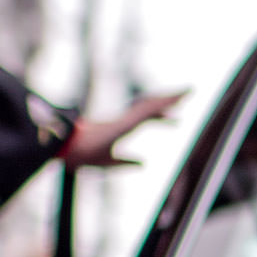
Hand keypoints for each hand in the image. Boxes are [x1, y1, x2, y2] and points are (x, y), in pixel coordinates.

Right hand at [61, 90, 185, 168]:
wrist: (69, 150)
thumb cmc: (84, 155)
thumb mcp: (110, 162)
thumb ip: (126, 162)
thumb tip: (144, 163)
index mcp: (122, 128)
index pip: (147, 119)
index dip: (162, 117)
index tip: (177, 119)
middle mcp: (125, 121)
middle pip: (151, 107)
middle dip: (169, 101)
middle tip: (187, 95)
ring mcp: (125, 120)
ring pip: (150, 106)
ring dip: (168, 99)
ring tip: (186, 93)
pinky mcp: (123, 123)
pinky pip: (144, 113)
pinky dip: (158, 106)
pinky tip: (170, 103)